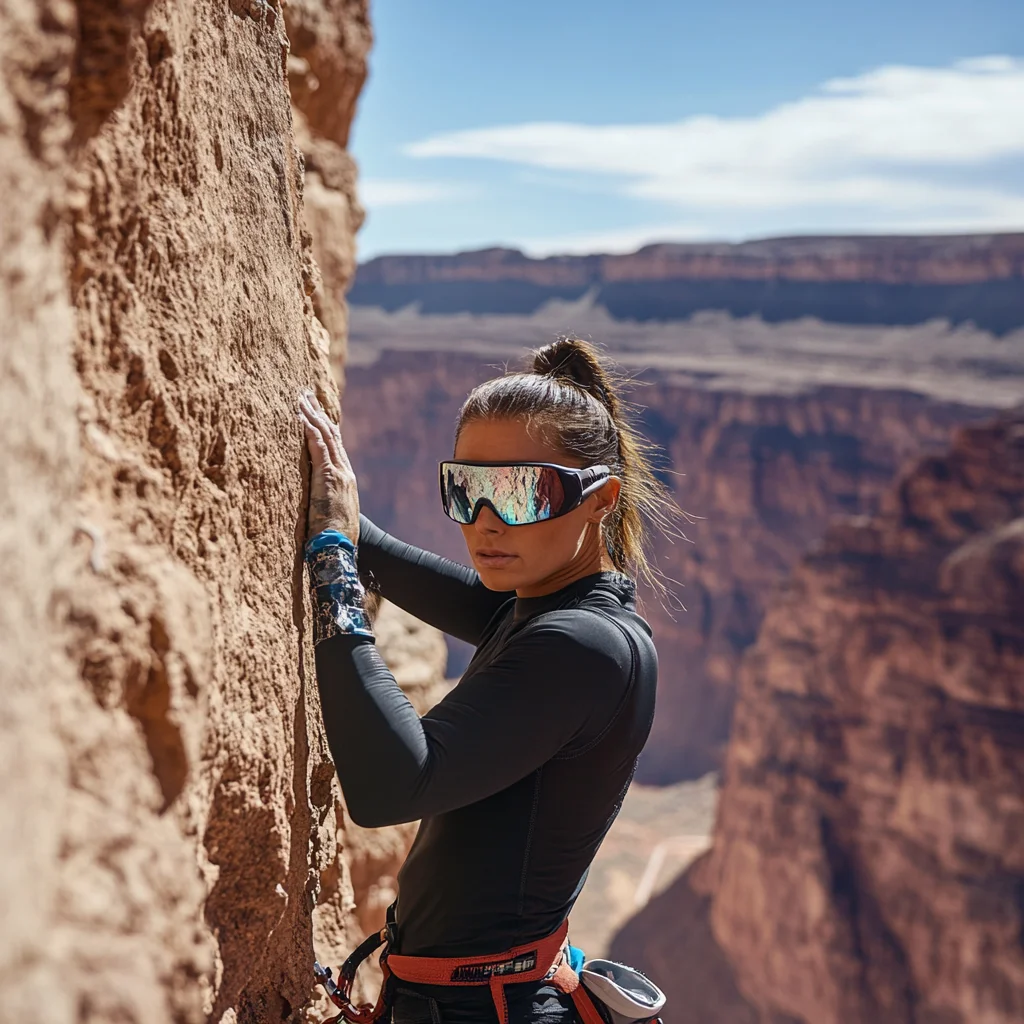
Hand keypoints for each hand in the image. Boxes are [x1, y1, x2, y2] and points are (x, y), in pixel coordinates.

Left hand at [299, 390, 359, 542]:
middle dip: (319, 415)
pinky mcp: (329, 476)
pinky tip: (300, 417)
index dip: (325, 429)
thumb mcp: (328, 515)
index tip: (315, 414)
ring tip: (301, 400)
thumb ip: (321, 501)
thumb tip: (308, 498)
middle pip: (332, 436)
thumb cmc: (331, 539)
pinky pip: (318, 447)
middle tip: (307, 396)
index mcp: (345, 481)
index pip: (335, 448)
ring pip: (326, 437)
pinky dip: (309, 430)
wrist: (337, 549)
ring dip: (312, 416)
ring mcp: (339, 473)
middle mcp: (345, 473)